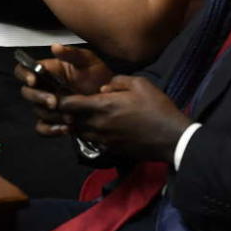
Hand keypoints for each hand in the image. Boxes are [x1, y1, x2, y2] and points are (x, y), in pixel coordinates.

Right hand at [16, 45, 114, 135]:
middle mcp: (44, 87)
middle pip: (27, 93)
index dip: (24, 74)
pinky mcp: (54, 120)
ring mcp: (48, 105)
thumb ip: (72, 53)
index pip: (24, 69)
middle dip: (39, 98)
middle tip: (55, 102)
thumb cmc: (98, 75)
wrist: (112, 98)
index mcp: (47, 70)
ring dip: (51, 115)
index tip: (34, 80)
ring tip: (71, 117)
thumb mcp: (88, 60)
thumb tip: (54, 47)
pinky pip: (43, 128)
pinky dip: (51, 130)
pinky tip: (66, 129)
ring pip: (37, 111)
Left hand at [58, 74, 191, 161]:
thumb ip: (117, 81)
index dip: (60, 99)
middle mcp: (98, 124)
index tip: (58, 93)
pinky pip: (91, 140)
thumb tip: (104, 88)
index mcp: (103, 106)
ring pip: (79, 132)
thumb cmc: (157, 108)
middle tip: (65, 104)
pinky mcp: (111, 149)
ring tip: (79, 114)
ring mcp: (104, 139)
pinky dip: (88, 132)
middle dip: (65, 113)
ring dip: (76, 123)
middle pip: (70, 120)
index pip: (69, 104)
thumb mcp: (140, 84)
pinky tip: (96, 126)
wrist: (172, 138)